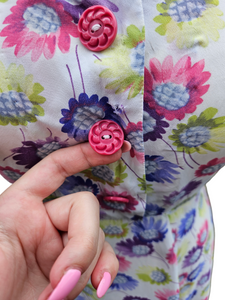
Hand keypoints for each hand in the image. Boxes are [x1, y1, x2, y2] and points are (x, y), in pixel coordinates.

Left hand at [0, 141, 130, 299]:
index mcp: (21, 206)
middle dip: (82, 243)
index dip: (82, 154)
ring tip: (57, 294)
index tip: (111, 148)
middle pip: (85, 208)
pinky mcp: (75, 268)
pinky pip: (104, 259)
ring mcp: (62, 245)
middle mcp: (45, 221)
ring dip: (86, 266)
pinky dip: (105, 271)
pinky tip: (98, 286)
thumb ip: (29, 235)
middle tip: (64, 278)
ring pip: (98, 236)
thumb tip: (73, 262)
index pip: (56, 168)